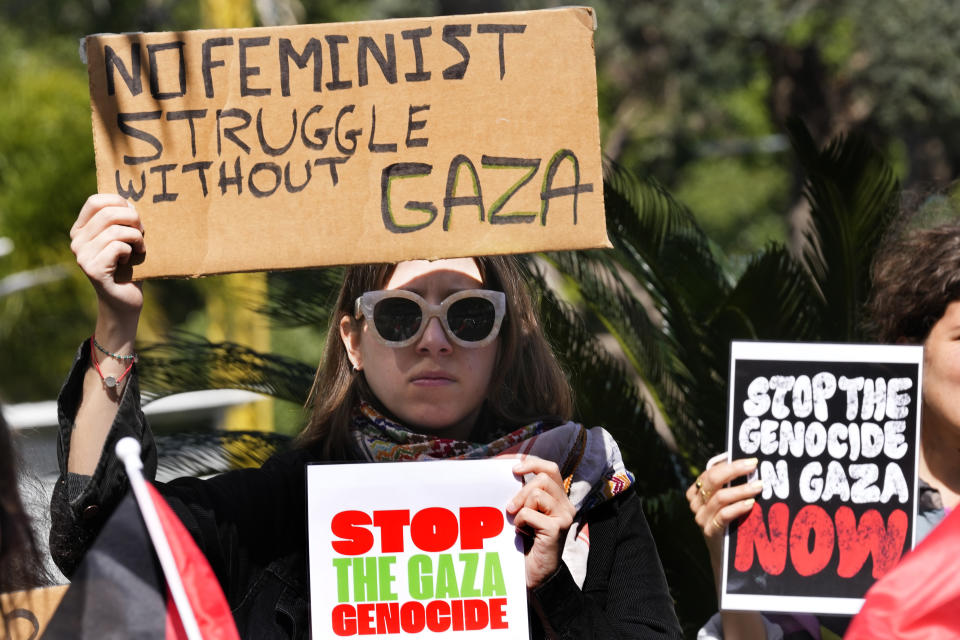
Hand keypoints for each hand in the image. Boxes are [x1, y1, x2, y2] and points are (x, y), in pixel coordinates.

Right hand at [70, 194, 144, 318]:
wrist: (125, 301)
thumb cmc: (129, 267)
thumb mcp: (124, 238)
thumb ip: (121, 220)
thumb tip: (131, 200)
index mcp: (81, 230)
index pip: (95, 201)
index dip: (119, 202)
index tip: (134, 215)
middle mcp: (76, 241)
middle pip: (108, 213)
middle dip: (133, 220)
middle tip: (142, 232)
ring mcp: (82, 256)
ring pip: (116, 231)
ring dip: (136, 237)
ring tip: (139, 248)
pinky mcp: (92, 269)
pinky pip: (118, 247)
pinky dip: (132, 251)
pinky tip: (130, 260)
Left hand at [507, 456, 575, 588]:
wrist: (536, 575)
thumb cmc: (527, 542)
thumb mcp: (526, 512)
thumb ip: (524, 494)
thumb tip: (508, 470)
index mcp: (559, 498)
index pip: (551, 469)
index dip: (533, 463)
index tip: (514, 469)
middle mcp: (566, 505)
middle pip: (543, 478)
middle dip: (521, 490)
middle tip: (510, 508)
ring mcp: (563, 516)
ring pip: (538, 493)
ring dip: (521, 507)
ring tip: (519, 523)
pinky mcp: (556, 529)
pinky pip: (530, 513)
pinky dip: (521, 522)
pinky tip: (523, 534)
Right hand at [686, 457, 761, 561]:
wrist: (724, 553)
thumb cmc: (729, 522)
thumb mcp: (725, 502)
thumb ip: (729, 485)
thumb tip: (748, 465)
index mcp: (696, 492)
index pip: (711, 472)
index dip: (730, 464)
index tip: (751, 461)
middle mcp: (696, 503)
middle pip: (713, 480)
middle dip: (734, 470)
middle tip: (753, 466)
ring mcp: (701, 517)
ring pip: (720, 497)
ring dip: (742, 490)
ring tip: (759, 486)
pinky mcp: (710, 531)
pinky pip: (724, 515)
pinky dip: (738, 507)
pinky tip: (751, 504)